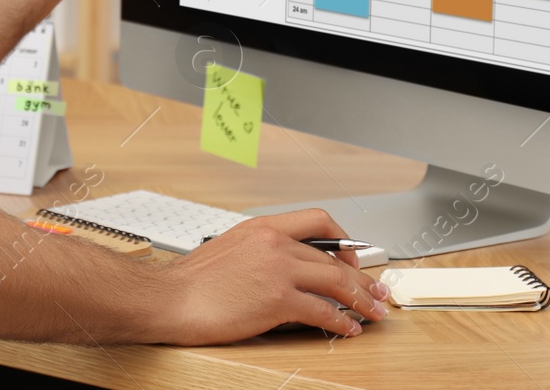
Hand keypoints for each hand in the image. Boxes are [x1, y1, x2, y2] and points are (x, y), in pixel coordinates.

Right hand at [156, 209, 389, 344]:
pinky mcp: (278, 299)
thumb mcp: (230, 249)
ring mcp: (278, 270)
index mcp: (262, 227)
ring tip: (374, 312)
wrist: (171, 299)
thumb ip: (261, 251)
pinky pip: (322, 310)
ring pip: (336, 281)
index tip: (352, 258)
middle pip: (334, 257)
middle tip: (377, 291)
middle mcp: (274, 243)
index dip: (342, 240)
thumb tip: (286, 269)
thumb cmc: (193, 281)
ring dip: (361, 299)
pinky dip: (341, 321)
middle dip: (362, 277)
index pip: (317, 221)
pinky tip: (348, 328)